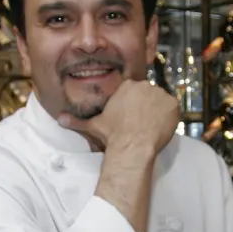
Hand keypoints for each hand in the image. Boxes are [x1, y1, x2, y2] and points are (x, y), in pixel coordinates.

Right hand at [57, 80, 179, 156]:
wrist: (132, 146)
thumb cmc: (113, 135)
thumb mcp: (93, 126)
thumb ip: (77, 121)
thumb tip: (58, 119)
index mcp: (126, 86)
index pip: (134, 92)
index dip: (134, 105)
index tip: (133, 117)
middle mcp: (143, 85)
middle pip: (148, 94)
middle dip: (146, 107)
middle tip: (142, 124)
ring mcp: (159, 93)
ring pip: (161, 101)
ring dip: (158, 111)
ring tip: (151, 127)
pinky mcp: (172, 104)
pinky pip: (173, 108)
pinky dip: (170, 117)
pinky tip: (161, 127)